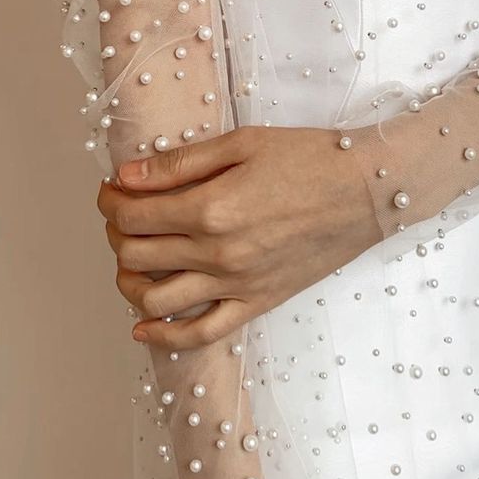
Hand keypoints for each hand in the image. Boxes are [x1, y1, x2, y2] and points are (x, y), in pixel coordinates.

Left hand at [97, 124, 381, 350]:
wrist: (367, 190)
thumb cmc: (309, 157)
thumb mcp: (242, 143)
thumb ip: (180, 163)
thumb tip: (127, 175)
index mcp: (211, 208)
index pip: (134, 214)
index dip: (111, 199)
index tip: (113, 186)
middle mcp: (218, 253)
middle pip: (136, 254)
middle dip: (115, 231)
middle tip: (121, 211)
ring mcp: (236, 284)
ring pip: (155, 299)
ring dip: (128, 280)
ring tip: (130, 257)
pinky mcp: (257, 302)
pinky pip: (200, 333)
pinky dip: (163, 336)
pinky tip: (142, 326)